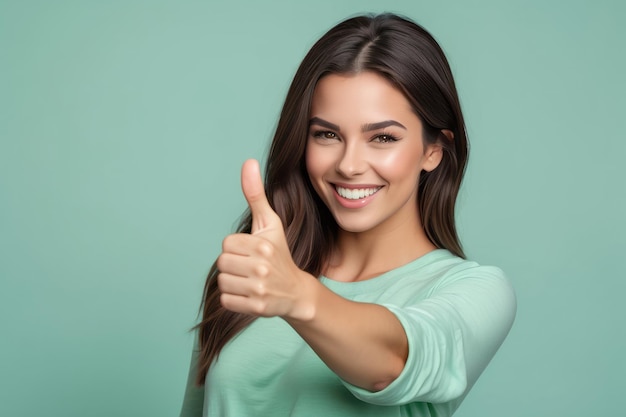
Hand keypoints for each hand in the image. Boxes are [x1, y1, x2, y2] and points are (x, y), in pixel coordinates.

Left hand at [217, 159, 313, 318]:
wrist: (296, 292)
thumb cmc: (280, 253)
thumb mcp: (270, 223)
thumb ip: (255, 194)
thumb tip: (248, 162)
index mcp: (263, 246)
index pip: (226, 244)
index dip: (236, 247)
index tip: (252, 252)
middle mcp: (262, 268)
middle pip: (222, 262)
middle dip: (233, 264)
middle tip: (251, 267)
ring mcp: (259, 289)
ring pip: (222, 281)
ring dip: (233, 281)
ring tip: (250, 280)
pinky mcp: (256, 308)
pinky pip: (226, 300)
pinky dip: (234, 298)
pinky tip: (249, 293)